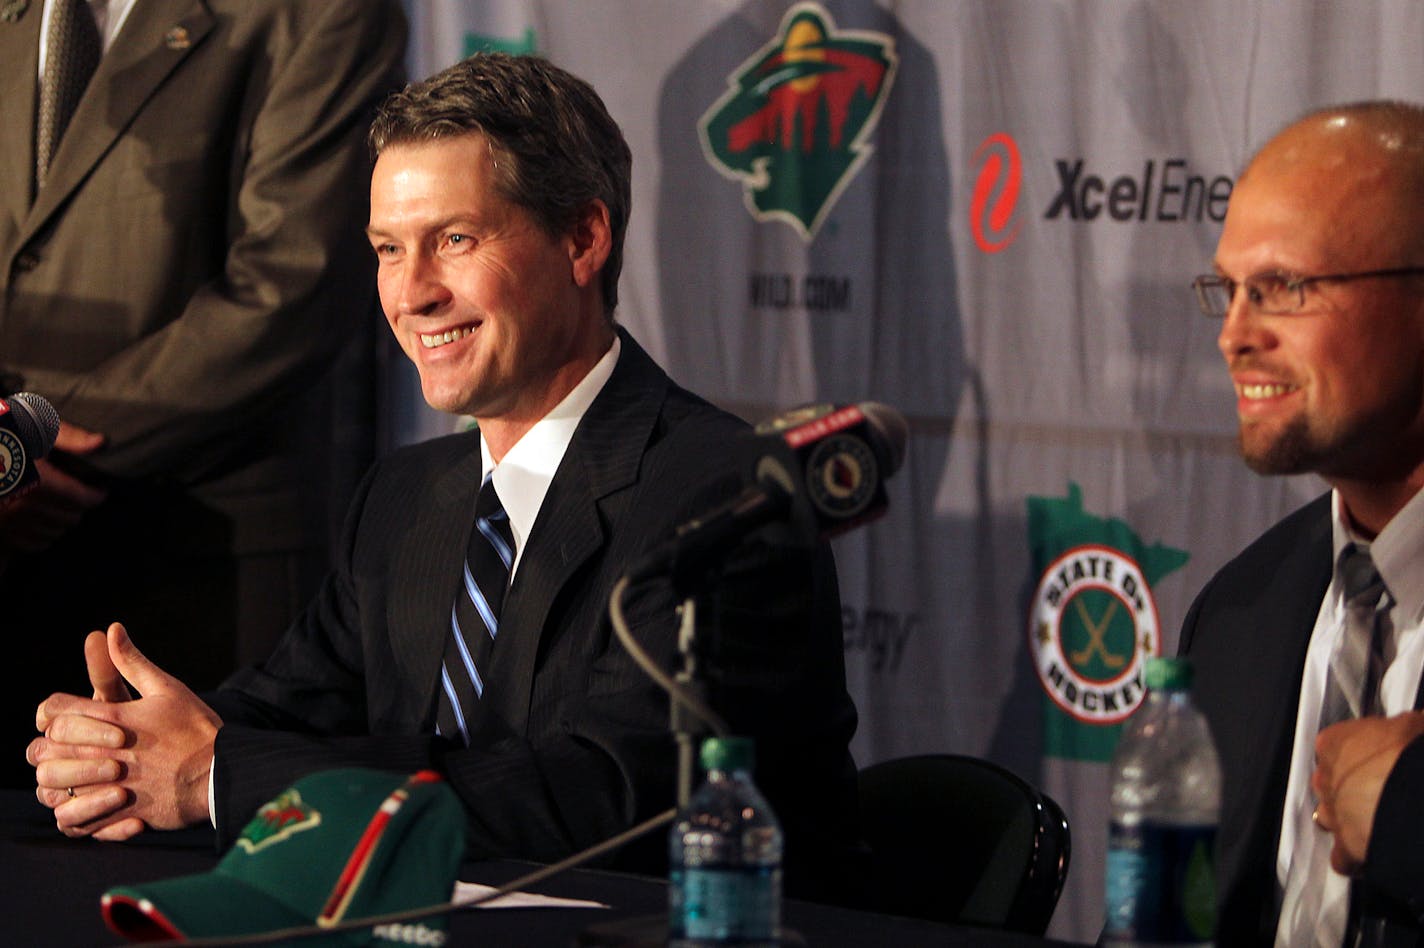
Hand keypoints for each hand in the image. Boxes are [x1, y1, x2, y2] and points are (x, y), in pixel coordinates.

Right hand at [0, 423, 106, 556]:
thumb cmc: (3, 438)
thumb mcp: (33, 428)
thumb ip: (69, 436)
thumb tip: (99, 442)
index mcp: (38, 484)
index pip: (82, 500)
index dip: (96, 494)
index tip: (99, 488)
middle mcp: (23, 509)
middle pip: (71, 518)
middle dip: (78, 505)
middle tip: (74, 491)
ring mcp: (9, 525)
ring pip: (55, 533)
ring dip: (60, 519)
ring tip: (53, 501)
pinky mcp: (0, 536)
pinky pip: (34, 543)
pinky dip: (41, 532)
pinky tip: (36, 514)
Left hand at [29, 622, 220, 839]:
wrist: (221, 774)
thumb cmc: (196, 729)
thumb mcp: (167, 689)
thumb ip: (132, 662)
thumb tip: (111, 629)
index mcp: (113, 720)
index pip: (53, 711)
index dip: (52, 712)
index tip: (67, 716)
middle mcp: (104, 754)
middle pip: (44, 750)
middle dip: (50, 747)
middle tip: (68, 747)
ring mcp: (109, 787)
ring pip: (51, 787)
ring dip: (57, 780)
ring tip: (74, 776)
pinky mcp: (117, 815)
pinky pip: (73, 820)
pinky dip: (72, 811)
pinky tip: (86, 801)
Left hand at [1311, 712, 1423, 874]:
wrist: (1422, 797)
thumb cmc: (1414, 756)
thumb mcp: (1414, 725)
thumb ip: (1405, 727)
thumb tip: (1415, 726)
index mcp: (1336, 742)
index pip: (1334, 744)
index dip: (1356, 753)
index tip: (1374, 757)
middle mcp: (1327, 778)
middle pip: (1329, 782)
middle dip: (1349, 788)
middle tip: (1380, 791)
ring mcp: (1334, 813)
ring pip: (1329, 818)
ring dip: (1348, 820)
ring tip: (1376, 822)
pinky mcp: (1347, 847)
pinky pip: (1342, 858)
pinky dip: (1354, 858)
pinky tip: (1372, 855)